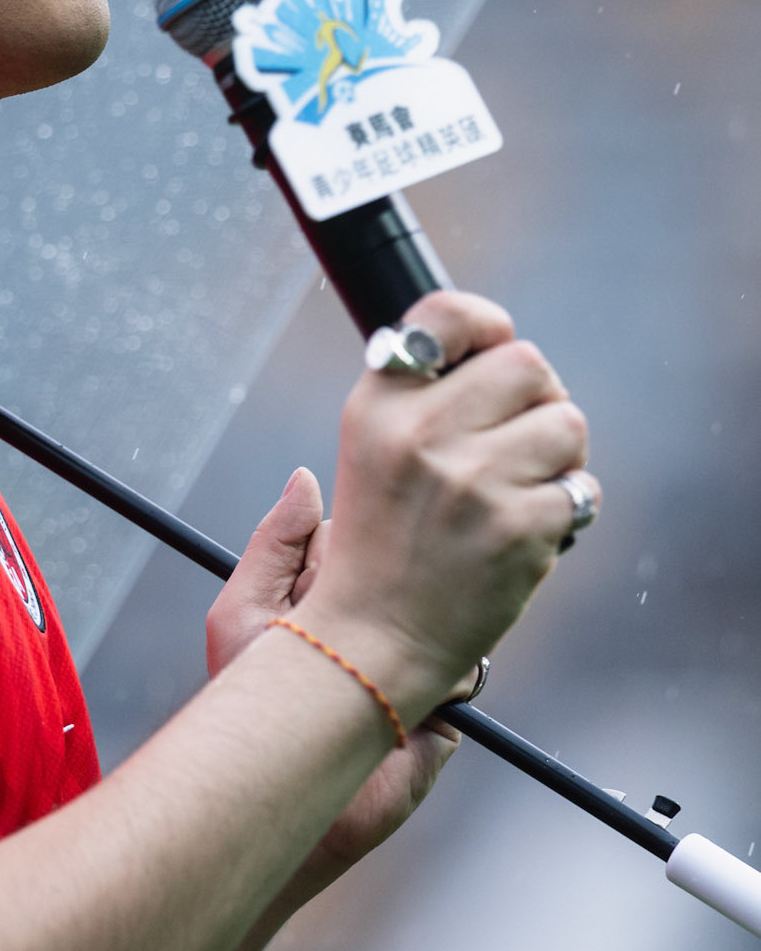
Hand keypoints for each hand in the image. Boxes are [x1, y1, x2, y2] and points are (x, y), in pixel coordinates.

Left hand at [209, 496, 468, 905]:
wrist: (271, 792)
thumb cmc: (246, 704)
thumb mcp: (243, 611)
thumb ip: (274, 543)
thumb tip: (305, 477)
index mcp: (335, 594)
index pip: (370, 531)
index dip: (362, 532)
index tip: (340, 553)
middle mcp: (382, 623)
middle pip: (420, 566)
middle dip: (404, 569)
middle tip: (368, 592)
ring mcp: (417, 664)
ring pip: (452, 611)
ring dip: (427, 620)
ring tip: (383, 647)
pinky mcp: (445, 709)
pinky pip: (468, 669)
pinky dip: (449, 666)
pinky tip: (415, 677)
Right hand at [301, 289, 597, 715]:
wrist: (374, 636)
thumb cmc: (381, 537)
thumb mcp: (369, 445)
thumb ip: (422, 390)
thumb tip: (502, 346)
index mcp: (379, 404)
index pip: (448, 314)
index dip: (488, 325)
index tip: (494, 351)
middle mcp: (422, 433)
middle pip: (529, 364)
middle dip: (538, 398)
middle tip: (519, 438)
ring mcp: (473, 480)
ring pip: (567, 423)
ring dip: (560, 456)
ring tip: (523, 487)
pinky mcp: (518, 526)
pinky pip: (581, 489)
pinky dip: (566, 510)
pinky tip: (528, 531)